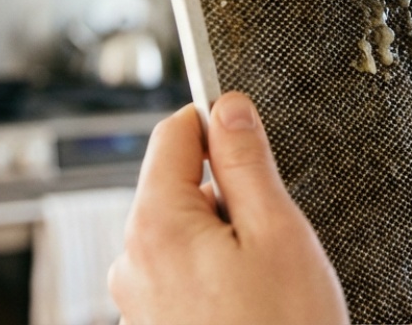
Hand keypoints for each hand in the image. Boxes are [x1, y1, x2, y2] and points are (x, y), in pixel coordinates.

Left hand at [109, 92, 348, 324]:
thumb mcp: (279, 234)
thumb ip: (247, 162)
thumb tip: (228, 106)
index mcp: (156, 226)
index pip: (172, 134)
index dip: (217, 126)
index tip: (250, 139)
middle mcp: (132, 262)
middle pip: (175, 187)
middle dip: (225, 196)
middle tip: (270, 237)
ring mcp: (136, 302)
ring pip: (181, 234)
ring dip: (220, 240)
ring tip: (263, 282)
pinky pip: (179, 276)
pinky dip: (212, 276)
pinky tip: (248, 307)